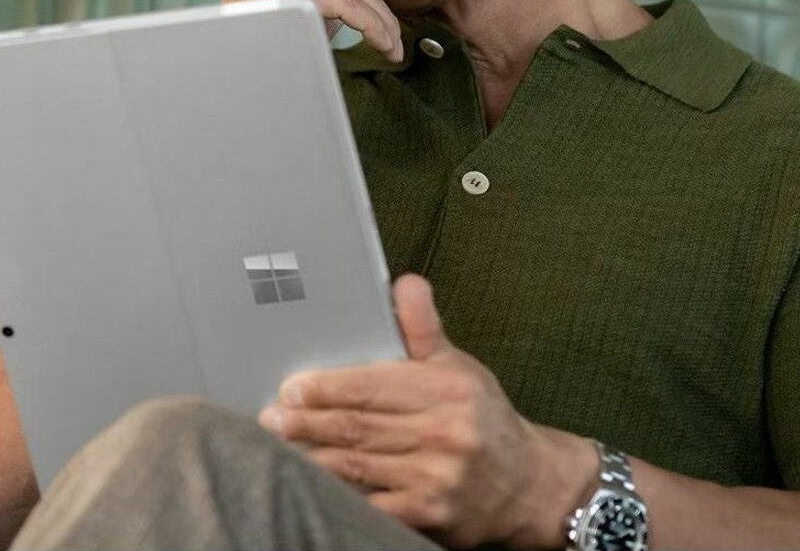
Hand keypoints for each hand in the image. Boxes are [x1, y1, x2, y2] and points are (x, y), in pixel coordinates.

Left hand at [256, 274, 594, 548]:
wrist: (529, 485)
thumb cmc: (483, 419)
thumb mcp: (458, 367)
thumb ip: (423, 328)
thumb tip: (405, 282)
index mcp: (446, 389)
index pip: (372, 386)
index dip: (325, 387)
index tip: (290, 388)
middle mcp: (444, 433)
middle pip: (358, 427)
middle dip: (306, 423)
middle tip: (270, 418)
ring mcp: (437, 478)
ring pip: (358, 466)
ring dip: (312, 457)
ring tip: (278, 446)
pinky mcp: (431, 516)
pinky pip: (373, 505)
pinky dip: (340, 496)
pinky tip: (313, 485)